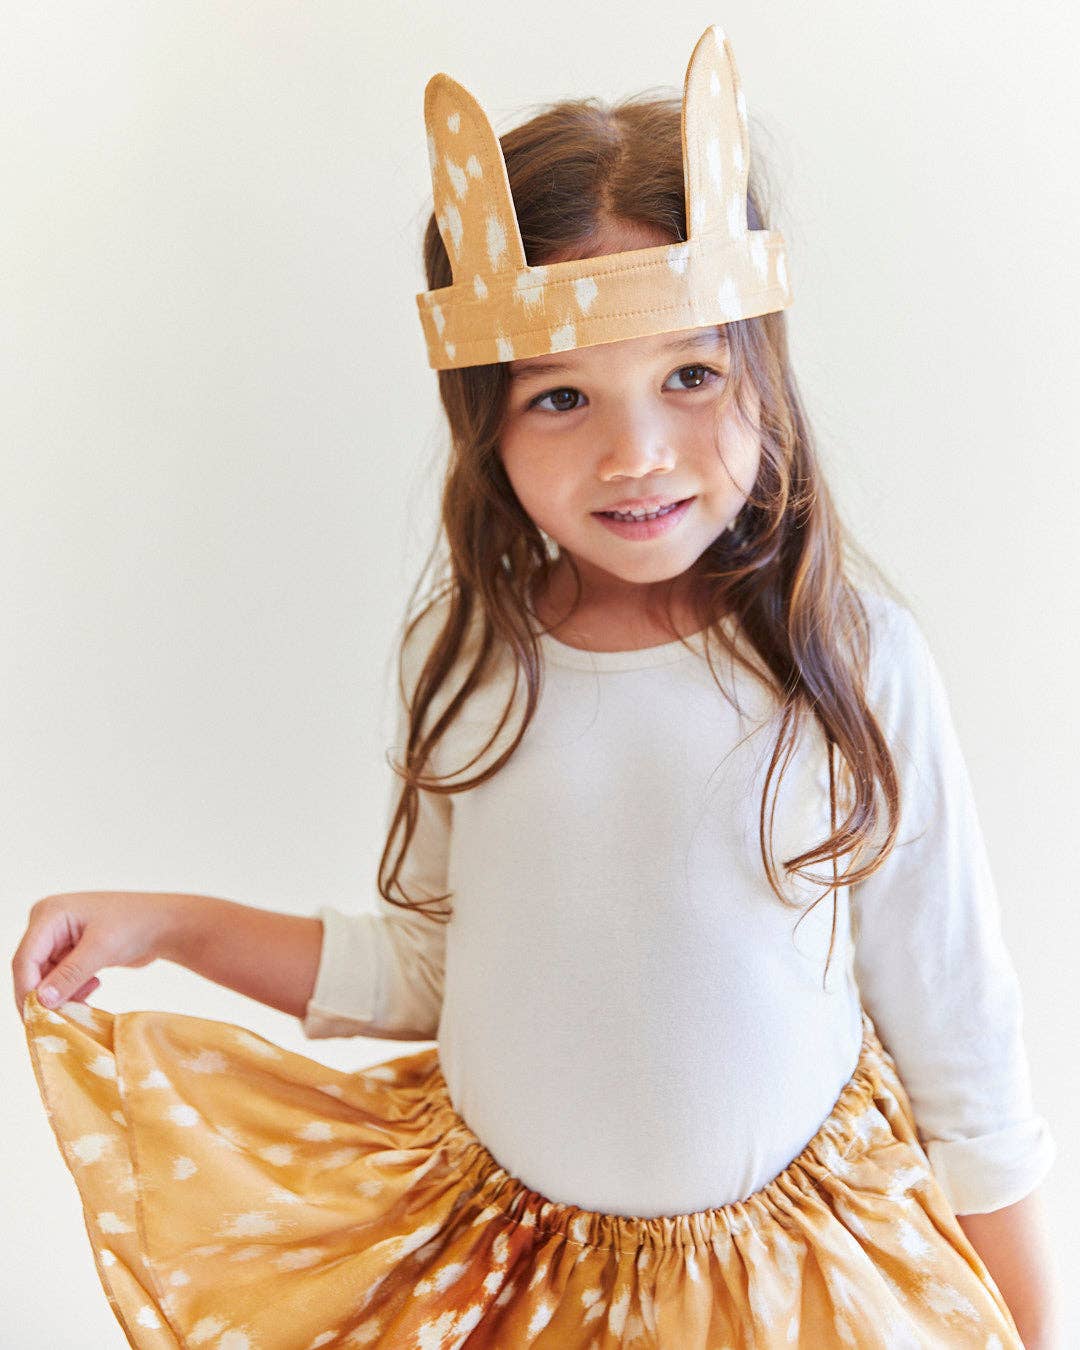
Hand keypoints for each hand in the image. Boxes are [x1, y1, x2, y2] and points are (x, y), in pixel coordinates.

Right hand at [11, 890, 183, 1017]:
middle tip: (60, 1020)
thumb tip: (41, 1001)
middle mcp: (48, 924)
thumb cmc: (136, 924)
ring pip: (45, 980)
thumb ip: (69, 975)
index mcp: (49, 914)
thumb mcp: (102, 949)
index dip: (27, 990)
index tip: (38, 1017)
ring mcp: (58, 939)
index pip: (25, 959)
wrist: (164, 924)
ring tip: (86, 1000)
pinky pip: (59, 980)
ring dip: (62, 996)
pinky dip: (72, 991)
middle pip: (31, 971)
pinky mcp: (70, 952)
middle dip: (44, 998)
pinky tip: (94, 986)